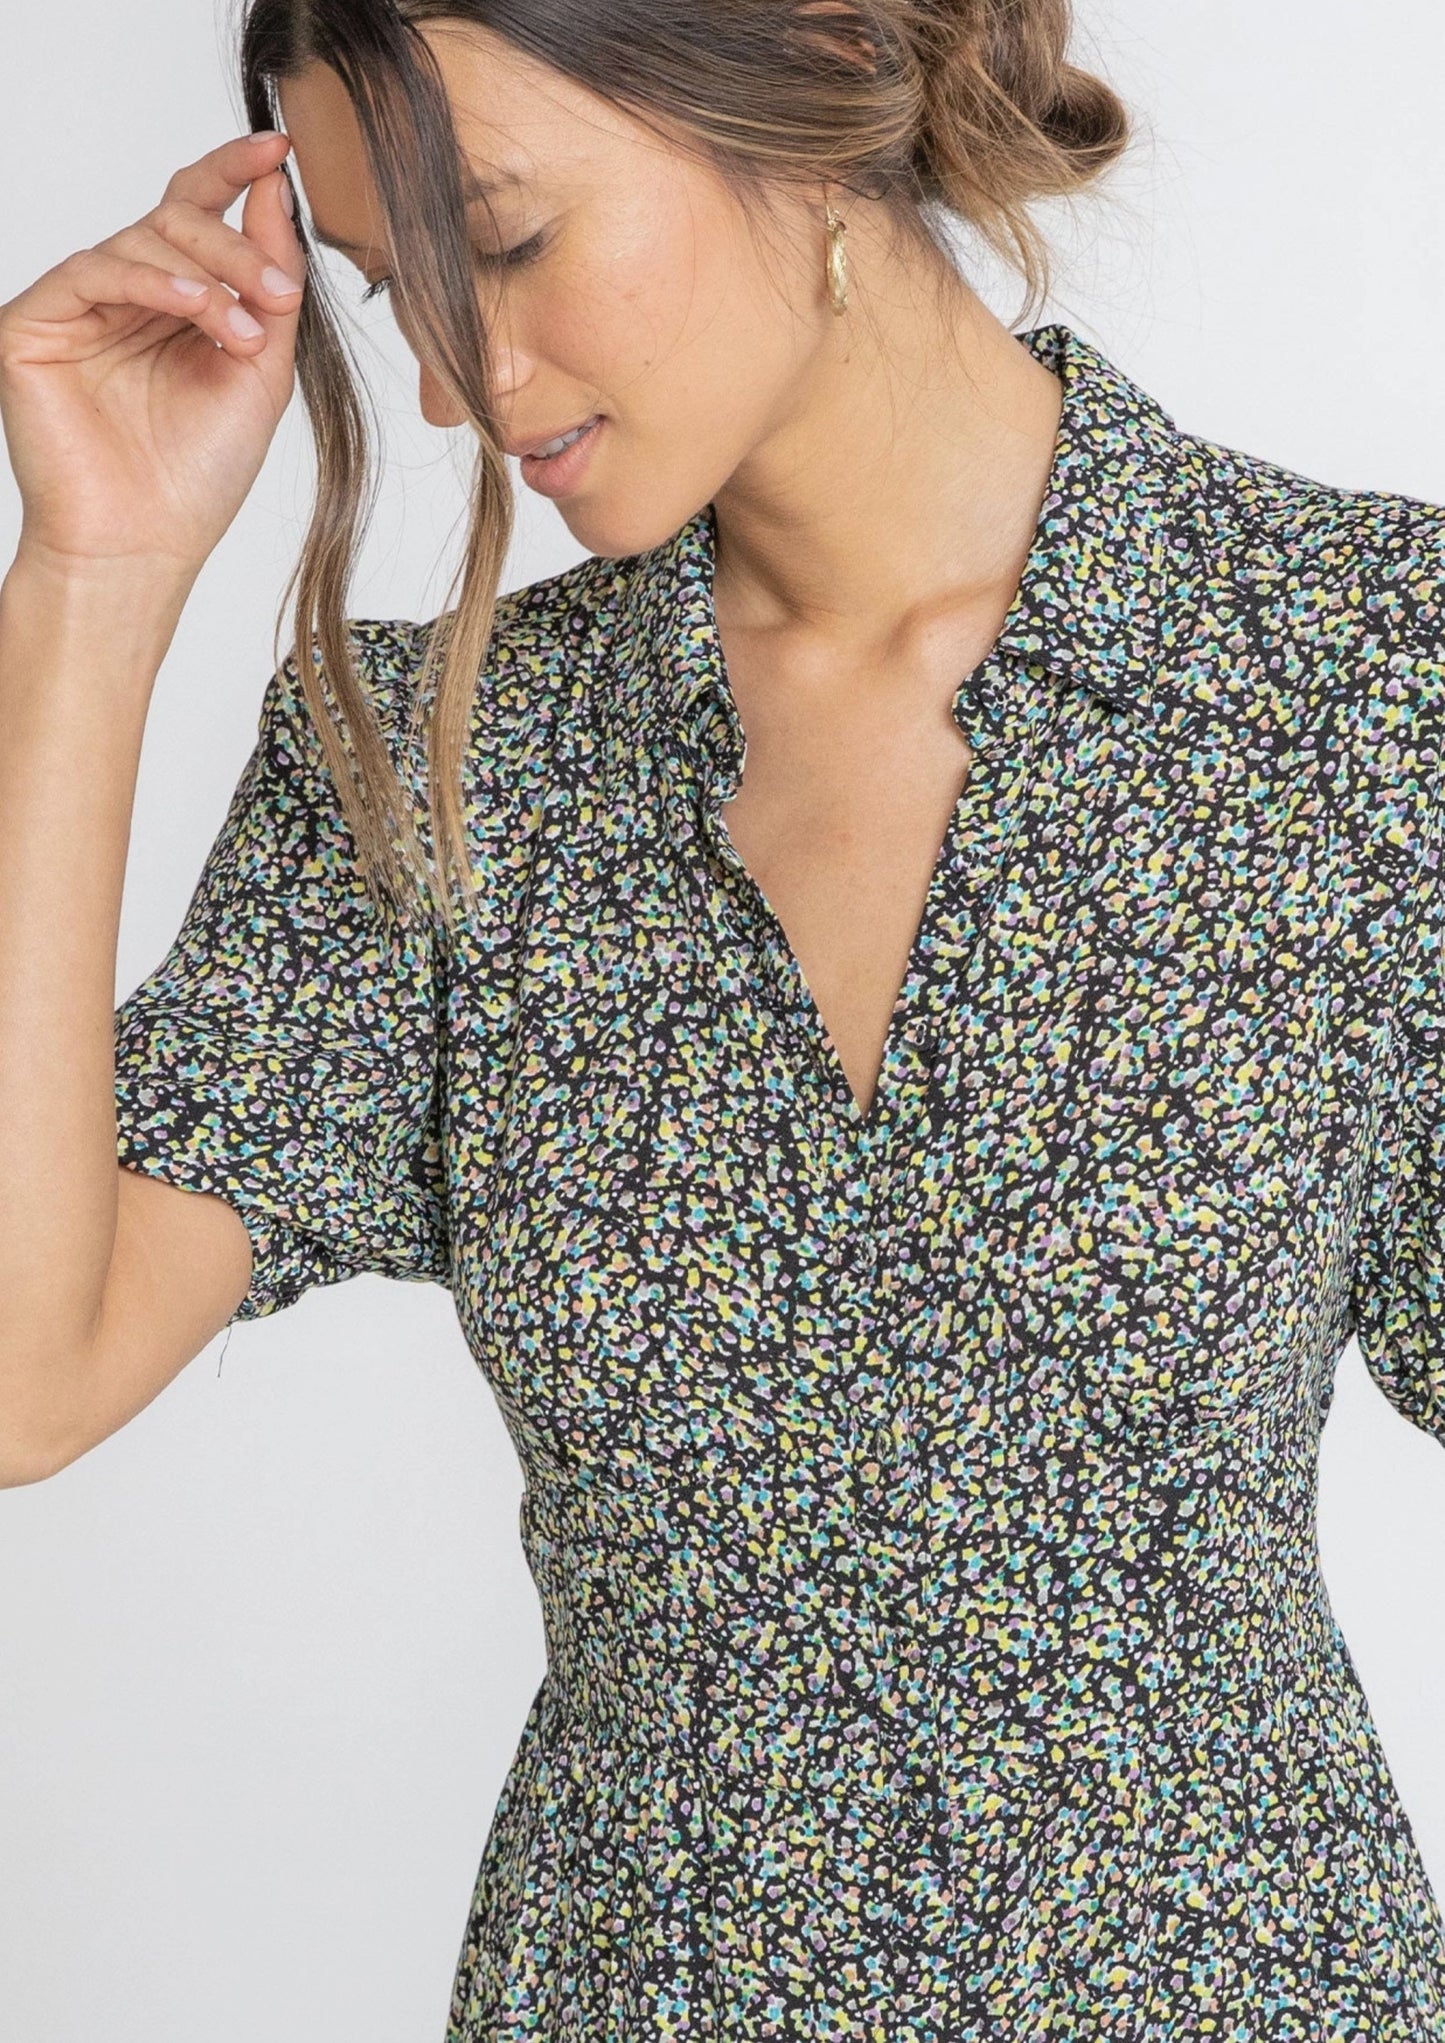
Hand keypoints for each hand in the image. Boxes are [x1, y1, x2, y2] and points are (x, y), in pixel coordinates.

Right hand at [0, 131, 307, 582]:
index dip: (235, 172)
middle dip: (236, 245)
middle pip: (174, 218)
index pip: (197, 213)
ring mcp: (77, 307)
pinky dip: (152, 280)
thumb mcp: (260, 370)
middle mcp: (123, 296)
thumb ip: (270, 284)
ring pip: (141, 240)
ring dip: (209, 275)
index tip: (281, 148)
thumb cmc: (198, 475)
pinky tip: (196, 306)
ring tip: (247, 330)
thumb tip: (275, 190)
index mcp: (173, 303)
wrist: (144, 546)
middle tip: (281, 291)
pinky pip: (95, 269)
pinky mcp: (35, 323)